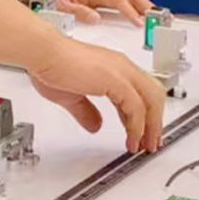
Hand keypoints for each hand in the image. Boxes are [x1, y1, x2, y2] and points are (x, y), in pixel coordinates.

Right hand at [28, 40, 167, 151]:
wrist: (43, 53)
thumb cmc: (52, 65)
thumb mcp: (72, 96)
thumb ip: (86, 111)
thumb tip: (96, 125)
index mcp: (115, 67)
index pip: (141, 92)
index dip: (146, 115)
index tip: (144, 132)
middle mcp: (122, 67)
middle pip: (154, 95)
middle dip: (155, 122)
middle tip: (151, 143)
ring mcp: (121, 72)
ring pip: (151, 101)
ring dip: (151, 126)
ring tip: (145, 146)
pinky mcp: (116, 80)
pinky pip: (136, 107)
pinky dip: (138, 126)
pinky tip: (133, 139)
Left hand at [42, 0, 152, 23]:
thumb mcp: (62, 5)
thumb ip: (79, 11)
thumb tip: (96, 18)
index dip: (129, 11)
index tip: (138, 22)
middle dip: (145, 5)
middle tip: (155, 19)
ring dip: (144, 4)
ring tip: (154, 17)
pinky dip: (138, 5)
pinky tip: (143, 14)